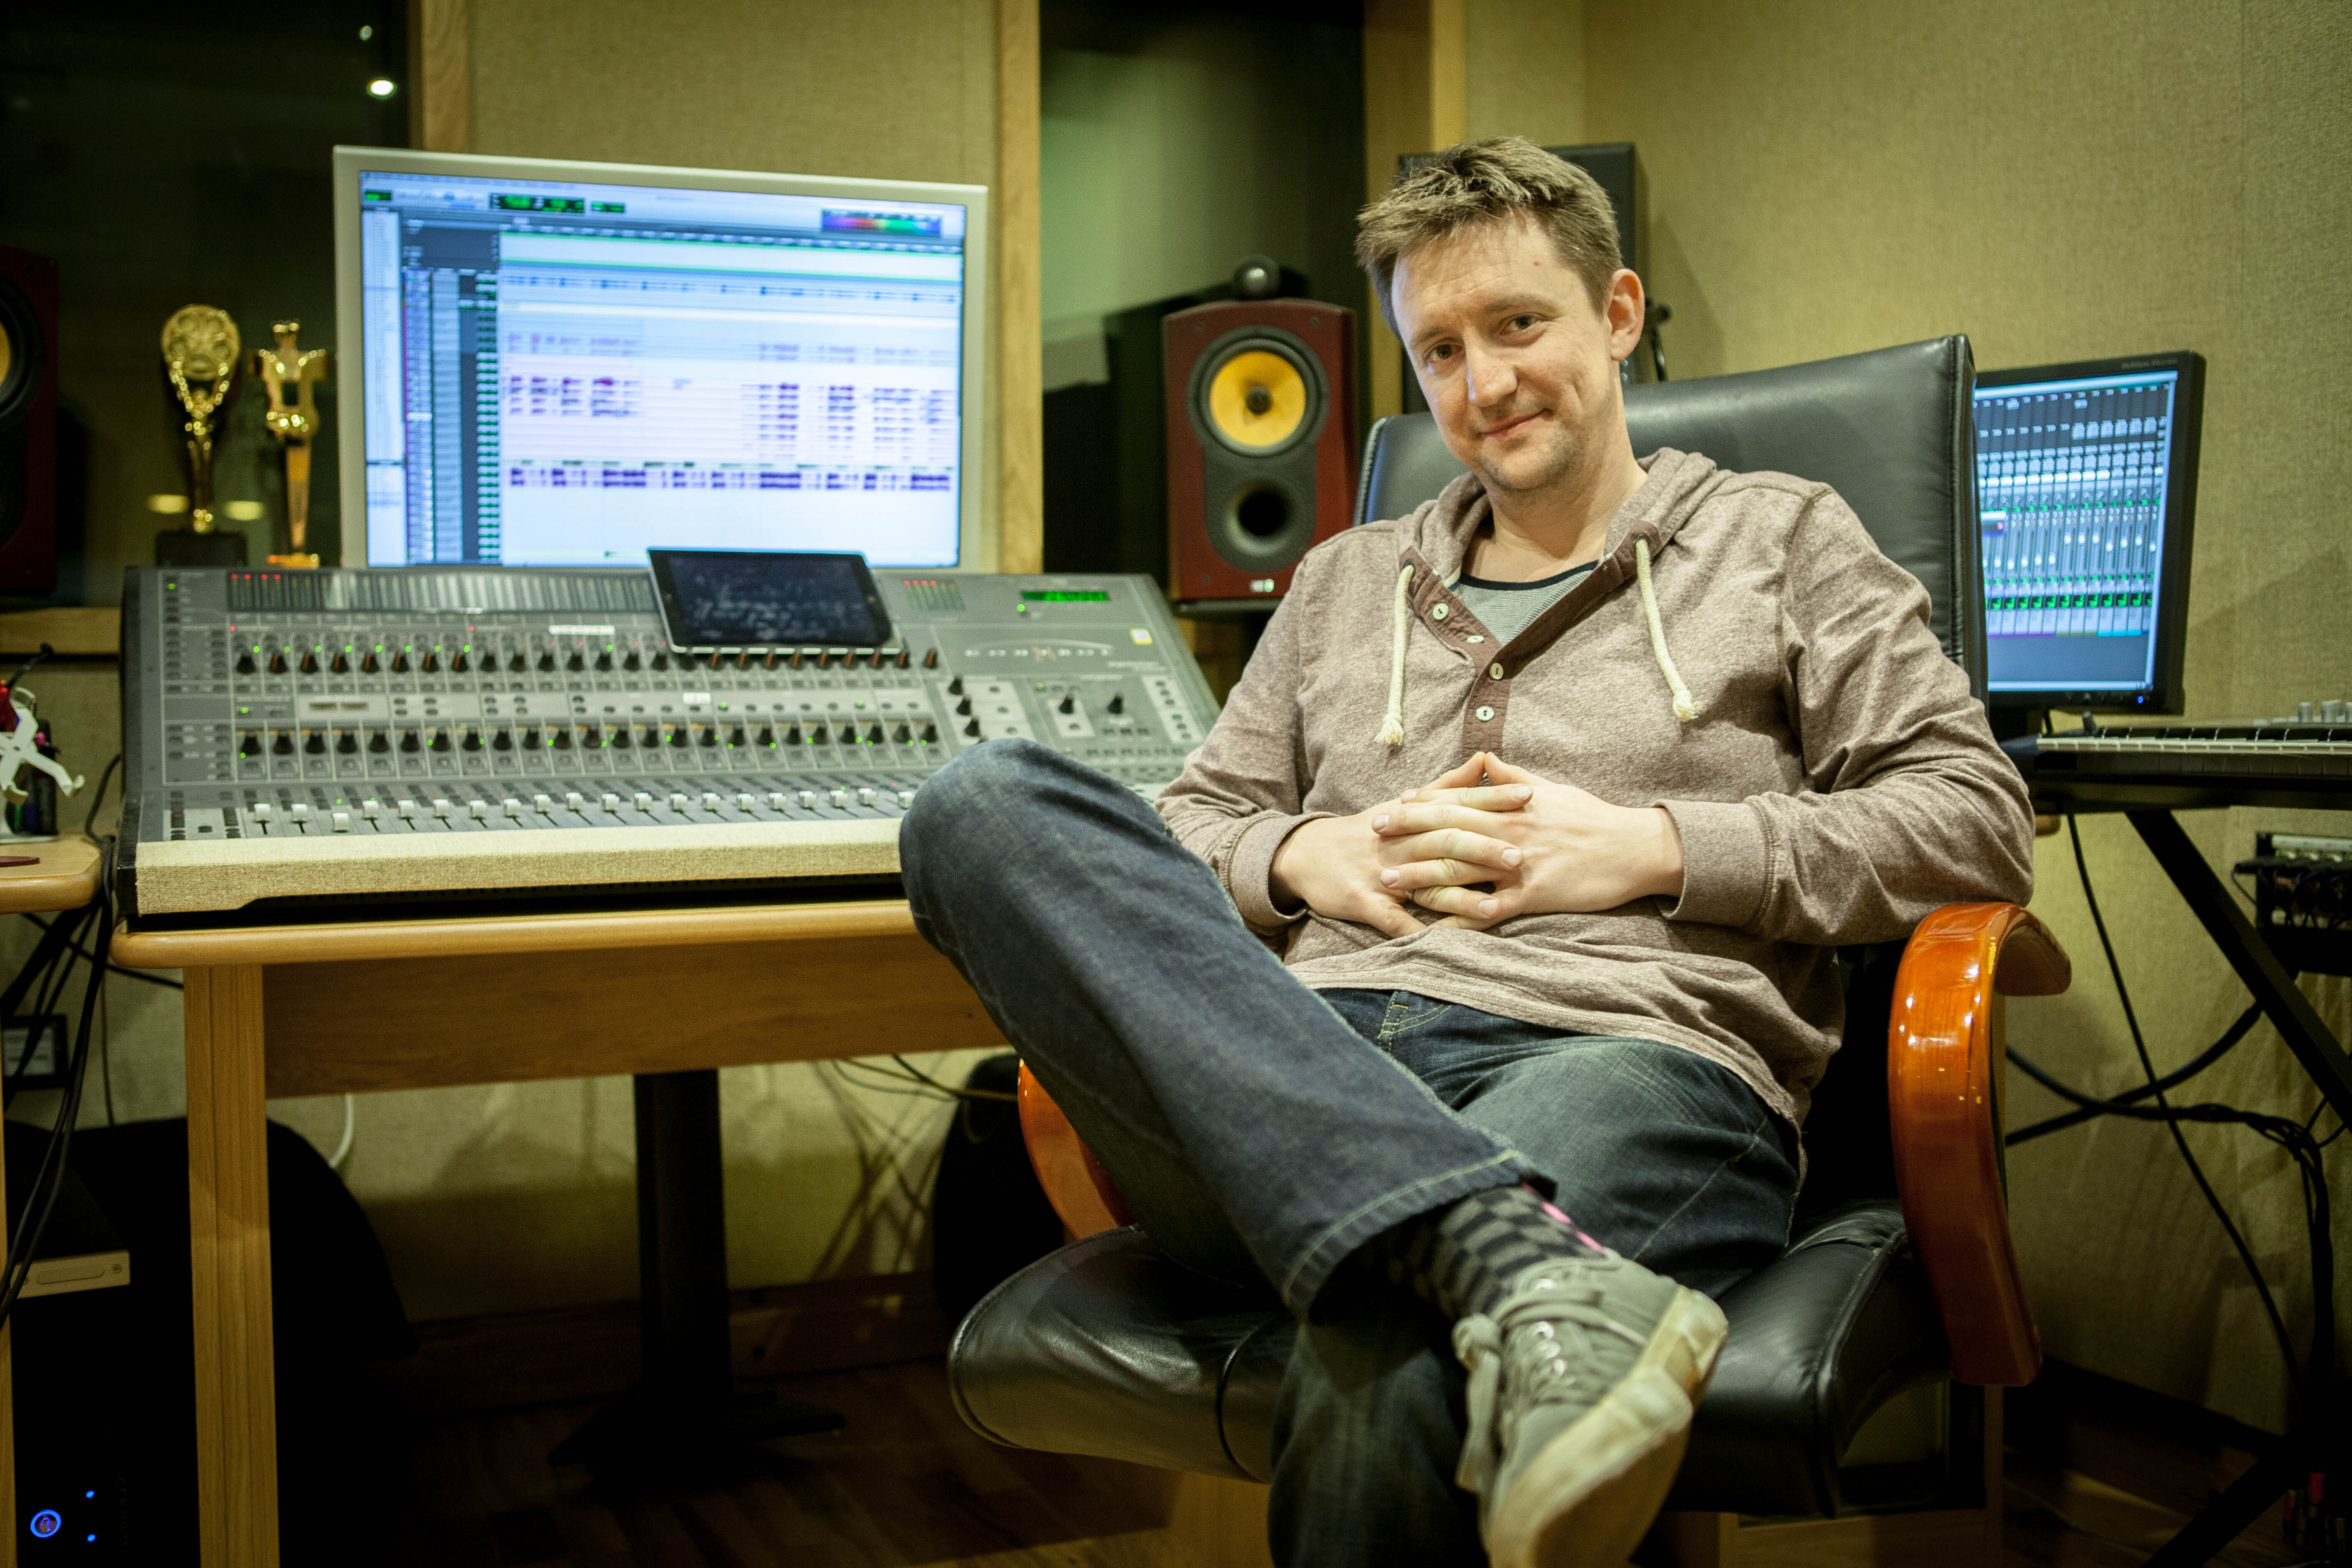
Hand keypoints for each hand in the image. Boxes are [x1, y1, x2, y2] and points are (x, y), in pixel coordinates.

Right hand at [1269, 759, 1519, 937]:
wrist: (1307, 854)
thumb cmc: (1368, 831)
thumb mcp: (1405, 804)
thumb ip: (1448, 785)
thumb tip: (1485, 758)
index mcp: (1413, 816)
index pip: (1457, 803)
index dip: (1492, 799)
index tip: (1528, 796)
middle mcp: (1399, 841)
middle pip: (1445, 840)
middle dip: (1483, 847)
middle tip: (1521, 855)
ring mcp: (1381, 872)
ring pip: (1425, 883)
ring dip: (1460, 897)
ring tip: (1495, 907)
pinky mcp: (1363, 901)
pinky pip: (1392, 920)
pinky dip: (1415, 931)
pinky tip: (1441, 944)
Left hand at [1373, 754, 1683, 926]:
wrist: (1633, 847)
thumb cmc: (1592, 817)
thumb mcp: (1551, 789)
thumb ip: (1513, 777)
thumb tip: (1486, 758)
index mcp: (1511, 807)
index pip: (1456, 803)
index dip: (1421, 806)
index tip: (1392, 807)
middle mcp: (1509, 833)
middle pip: (1447, 834)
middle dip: (1408, 838)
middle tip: (1374, 842)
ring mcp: (1519, 866)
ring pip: (1460, 872)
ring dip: (1422, 879)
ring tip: (1391, 884)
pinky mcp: (1533, 895)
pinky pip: (1490, 909)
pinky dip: (1461, 918)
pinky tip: (1435, 927)